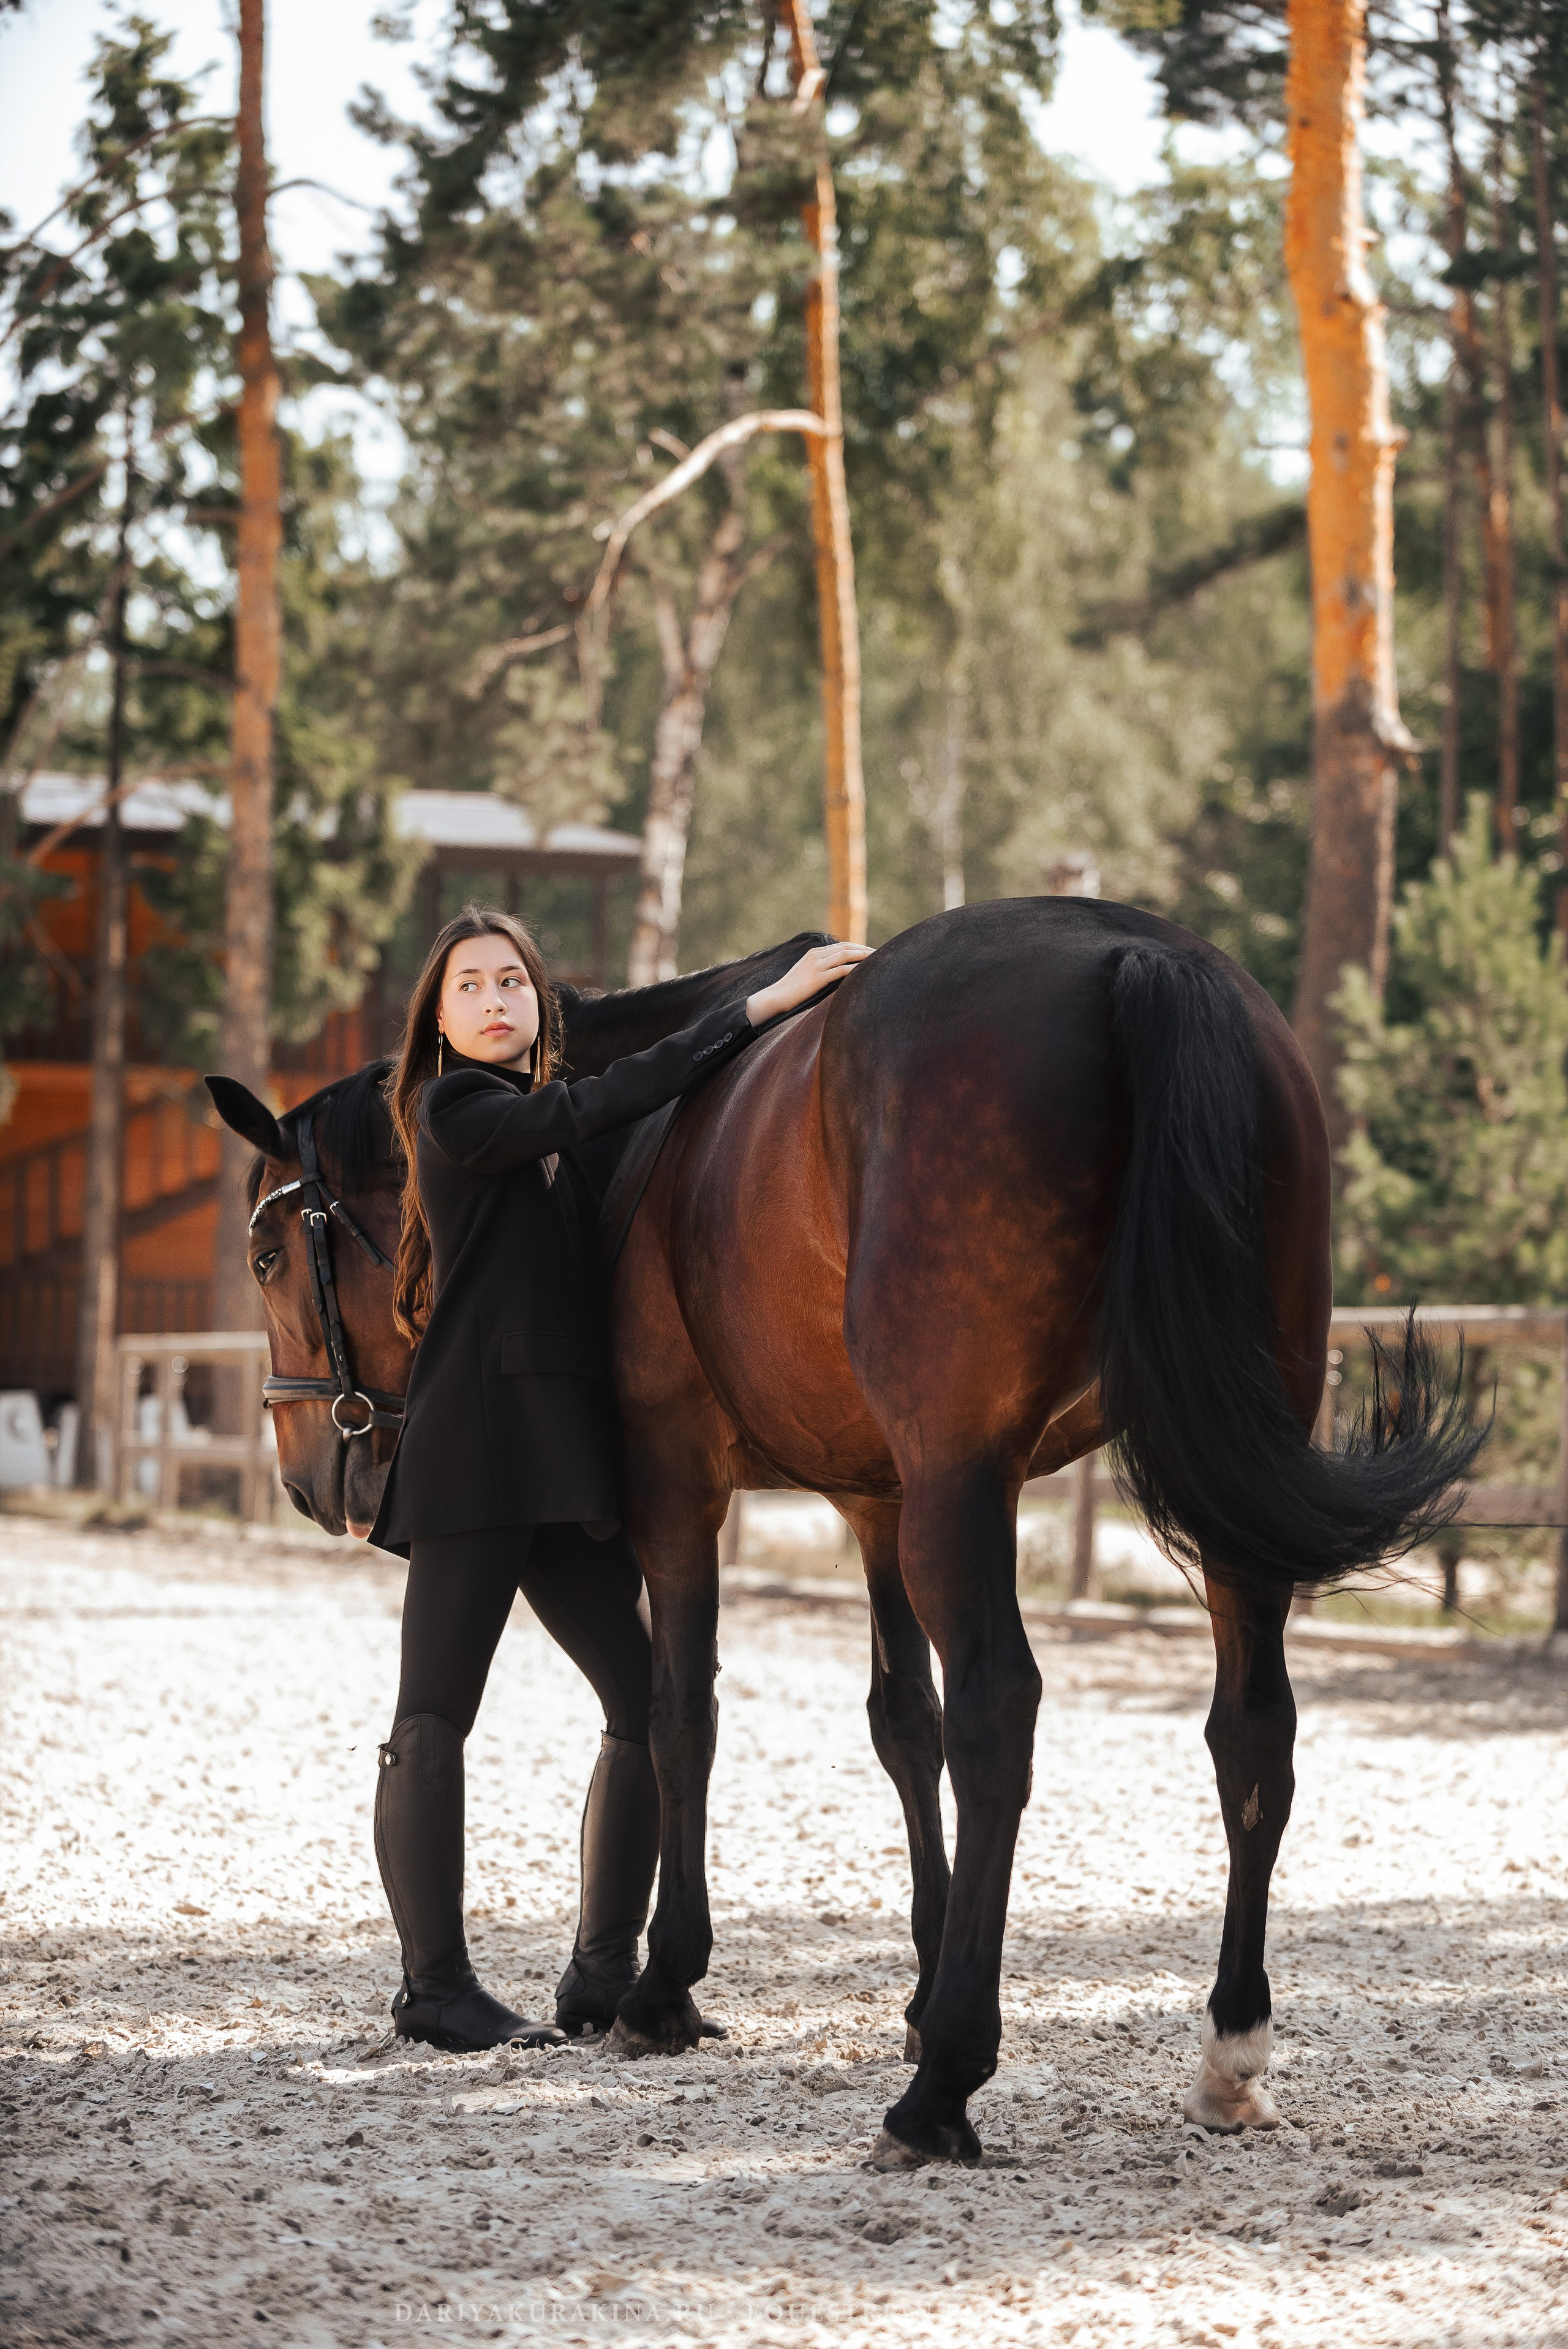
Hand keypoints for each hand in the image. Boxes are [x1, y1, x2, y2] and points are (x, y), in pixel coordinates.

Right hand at [745, 940, 873, 1027]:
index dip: (858, 948)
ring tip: (877, 959)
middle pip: (846, 947)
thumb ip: (820, 972)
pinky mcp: (817, 977)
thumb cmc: (791, 992)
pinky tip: (865, 971)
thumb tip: (837, 978)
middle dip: (864, 949)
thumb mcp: (805, 976)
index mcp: (813, 953)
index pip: (841, 946)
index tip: (871, 952)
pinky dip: (855, 968)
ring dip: (863, 956)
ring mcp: (816, 965)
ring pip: (845, 954)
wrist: (774, 998)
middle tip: (881, 953)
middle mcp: (816, 955)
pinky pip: (841, 970)